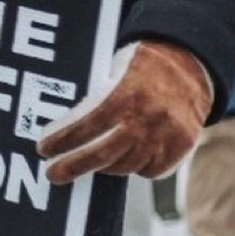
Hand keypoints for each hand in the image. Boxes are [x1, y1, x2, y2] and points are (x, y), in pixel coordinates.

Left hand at [36, 41, 211, 182]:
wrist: (190, 62)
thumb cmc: (143, 63)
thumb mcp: (115, 68)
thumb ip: (98, 96)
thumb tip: (66, 125)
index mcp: (129, 92)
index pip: (90, 124)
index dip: (64, 140)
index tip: (44, 149)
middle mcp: (150, 117)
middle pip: (105, 154)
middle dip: (74, 166)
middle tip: (52, 173)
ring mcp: (168, 134)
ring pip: (128, 166)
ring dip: (103, 167)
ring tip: (87, 162)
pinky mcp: (183, 145)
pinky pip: (152, 170)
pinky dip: (135, 167)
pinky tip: (122, 159)